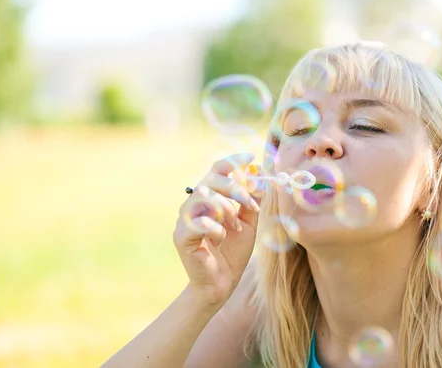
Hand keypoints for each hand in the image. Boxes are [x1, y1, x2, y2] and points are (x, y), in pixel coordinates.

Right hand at [173, 153, 262, 308]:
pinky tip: (221, 239)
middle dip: (235, 188)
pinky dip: (216, 228)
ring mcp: (185, 220)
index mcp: (209, 198)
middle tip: (251, 204)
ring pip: (204, 196)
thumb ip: (252, 201)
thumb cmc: (232, 252)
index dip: (232, 161)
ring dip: (227, 209)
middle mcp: (193, 204)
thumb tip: (260, 176)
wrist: (221, 284)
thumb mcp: (248, 223)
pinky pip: (199, 222)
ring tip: (235, 226)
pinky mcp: (181, 236)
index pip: (216, 170)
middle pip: (211, 180)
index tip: (251, 158)